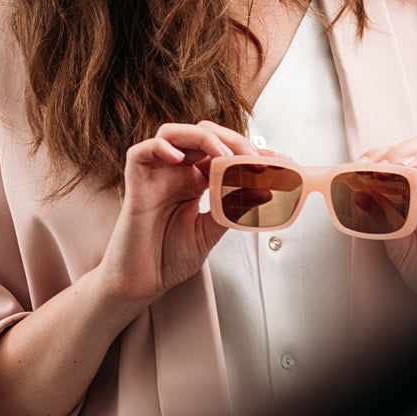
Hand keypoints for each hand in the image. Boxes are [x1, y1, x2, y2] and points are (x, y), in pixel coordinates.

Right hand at [94, 121, 263, 307]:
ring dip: (201, 138)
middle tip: (253, 158)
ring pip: (173, 133)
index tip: (281, 162)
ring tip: (222, 154)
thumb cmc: (169, 257)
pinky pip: (140, 152)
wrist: (141, 283)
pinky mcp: (135, 183)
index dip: (251, 152)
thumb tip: (264, 191)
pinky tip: (178, 158)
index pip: (223, 152)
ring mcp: (155, 174)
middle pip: (202, 134)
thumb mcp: (211, 231)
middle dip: (231, 140)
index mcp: (194, 180)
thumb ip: (232, 209)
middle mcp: (175, 171)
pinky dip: (159, 147)